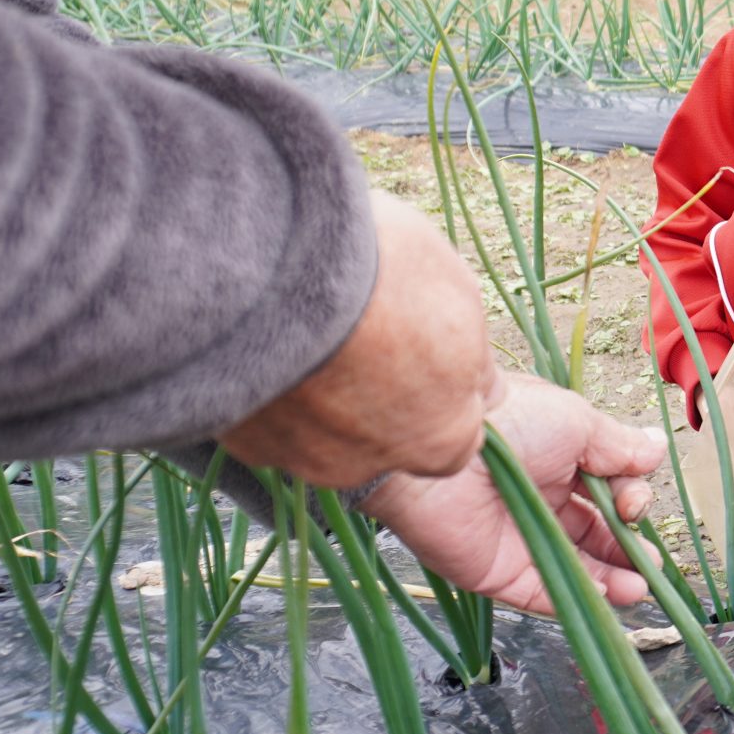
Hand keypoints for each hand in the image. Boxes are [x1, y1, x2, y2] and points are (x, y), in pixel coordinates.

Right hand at [219, 192, 495, 485]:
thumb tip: (486, 386)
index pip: (454, 436)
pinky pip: (268, 422)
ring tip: (311, 333)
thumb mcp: (459, 297)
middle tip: (361, 336)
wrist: (270, 270)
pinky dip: (272, 393)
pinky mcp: (247, 443)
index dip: (441, 391)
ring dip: (322, 395)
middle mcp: (374, 463)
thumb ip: (473, 356)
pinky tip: (267, 346)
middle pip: (385, 436)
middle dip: (378, 394)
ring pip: (323, 434)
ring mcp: (305, 458)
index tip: (423, 349)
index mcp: (442, 437)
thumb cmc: (383, 274)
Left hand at [360, 374, 666, 614]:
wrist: (446, 447)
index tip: (632, 504)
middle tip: (650, 563)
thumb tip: (659, 447)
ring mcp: (519, 539)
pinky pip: (543, 592)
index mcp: (558, 461)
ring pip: (574, 568)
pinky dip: (576, 597)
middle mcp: (540, 501)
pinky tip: (608, 596)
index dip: (628, 501)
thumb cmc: (512, 421)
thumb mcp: (579, 423)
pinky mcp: (498, 573)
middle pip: (593, 534)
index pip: (605, 491)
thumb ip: (620, 447)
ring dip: (611, 580)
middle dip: (625, 548)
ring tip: (640, 588)